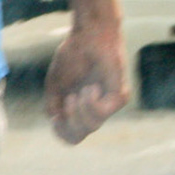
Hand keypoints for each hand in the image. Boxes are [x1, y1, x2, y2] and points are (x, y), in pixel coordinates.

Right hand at [45, 19, 127, 143]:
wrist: (88, 38)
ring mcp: (109, 105)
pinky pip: (101, 113)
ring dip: (78, 110)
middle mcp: (96, 110)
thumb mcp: (55, 86)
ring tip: (78, 92)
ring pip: (90, 127)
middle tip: (69, 99)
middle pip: (78, 135)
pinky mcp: (120, 97)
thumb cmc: (72, 58)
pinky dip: (90, 102)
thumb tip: (57, 122)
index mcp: (80, 109)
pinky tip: (90, 88)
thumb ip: (54, 106)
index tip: (55, 115)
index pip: (72, 136)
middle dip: (68, 121)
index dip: (59, 131)